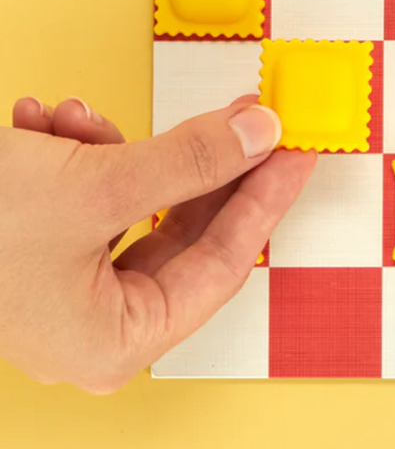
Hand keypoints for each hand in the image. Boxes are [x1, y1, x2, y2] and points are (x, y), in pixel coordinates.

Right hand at [0, 95, 314, 392]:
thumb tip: (263, 133)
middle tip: (243, 114)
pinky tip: (45, 122)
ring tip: (80, 118)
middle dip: (197, 162)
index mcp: (115, 339)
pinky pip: (87, 194)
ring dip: (116, 147)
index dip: (266, 197)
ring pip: (132, 202)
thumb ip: (190, 161)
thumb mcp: (93, 186)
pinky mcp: (36, 248)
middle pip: (184, 229)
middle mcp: (92, 322)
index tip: (299, 149)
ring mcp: (62, 286)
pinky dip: (77, 152)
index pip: (225, 262)